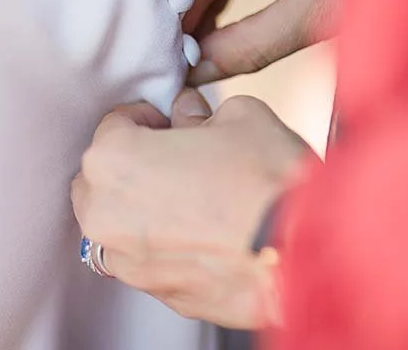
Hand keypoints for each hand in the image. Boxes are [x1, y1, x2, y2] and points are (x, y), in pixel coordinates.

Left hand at [71, 89, 311, 327]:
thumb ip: (201, 114)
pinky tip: (208, 234)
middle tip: (181, 159)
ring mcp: (129, 262)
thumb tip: (190, 115)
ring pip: (120, 225)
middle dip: (135, 165)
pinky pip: (149, 260)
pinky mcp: (158, 294)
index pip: (114, 125)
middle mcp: (106, 215)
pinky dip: (167, 245)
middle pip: (103, 179)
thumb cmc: (268, 178)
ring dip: (145, 208)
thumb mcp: (240, 117)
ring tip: (197, 200)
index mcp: (114, 160)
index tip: (171, 122)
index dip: (149, 118)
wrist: (304, 249)